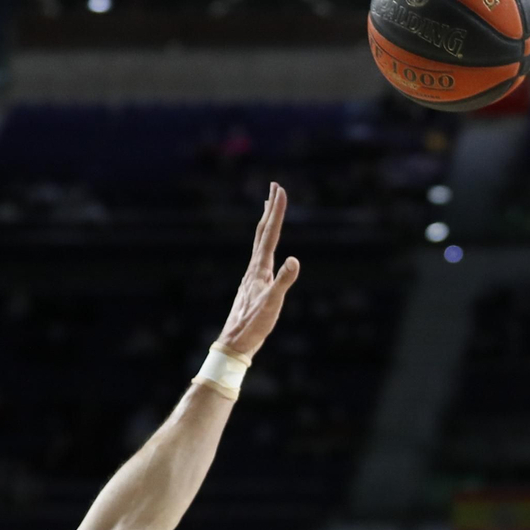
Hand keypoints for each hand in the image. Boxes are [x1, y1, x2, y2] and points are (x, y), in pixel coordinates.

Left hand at [215, 182, 300, 359]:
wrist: (235, 342)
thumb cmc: (254, 324)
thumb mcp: (272, 303)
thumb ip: (283, 281)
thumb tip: (295, 260)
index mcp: (259, 269)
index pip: (270, 234)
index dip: (276, 211)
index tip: (280, 189)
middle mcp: (254, 268)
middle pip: (262, 232)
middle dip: (269, 209)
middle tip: (274, 187)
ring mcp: (252, 276)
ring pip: (259, 243)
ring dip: (265, 224)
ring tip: (268, 209)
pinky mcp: (253, 285)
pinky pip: (260, 256)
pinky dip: (264, 244)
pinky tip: (264, 249)